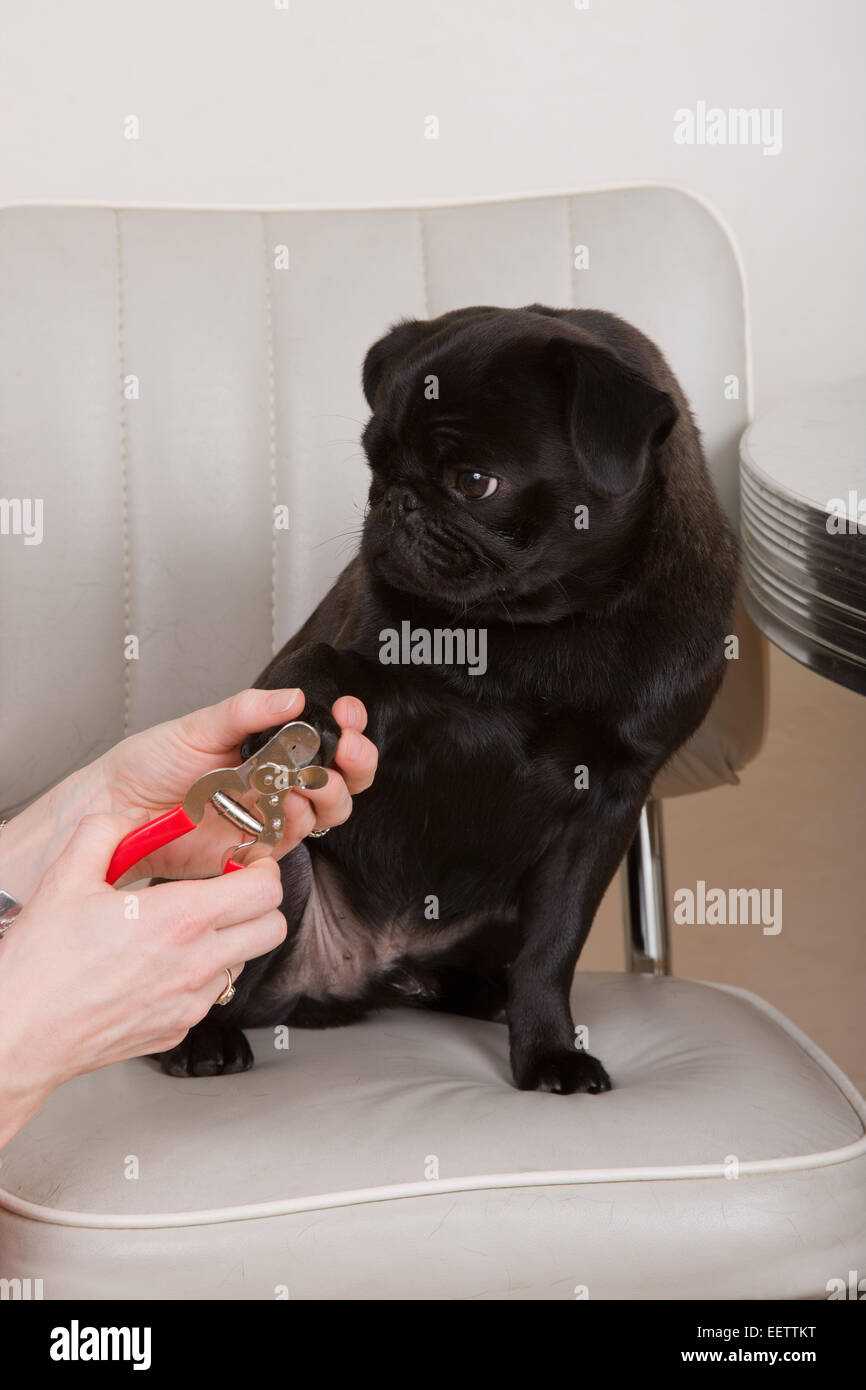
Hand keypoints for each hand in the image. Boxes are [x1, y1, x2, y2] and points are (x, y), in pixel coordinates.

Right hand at [0, 814, 286, 1145]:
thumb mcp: (67, 877)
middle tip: (232, 889)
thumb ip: (106, 831)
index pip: (264, 889)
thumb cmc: (41, 966)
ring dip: (232, 938)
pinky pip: (213, 994)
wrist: (21, 1032)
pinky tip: (165, 962)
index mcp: (179, 919)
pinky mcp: (179, 1028)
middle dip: (260, 902)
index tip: (248, 861)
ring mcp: (191, 1002)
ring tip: (190, 926)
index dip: (263, 868)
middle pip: (273, 927)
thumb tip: (132, 818)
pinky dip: (203, 974)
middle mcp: (195, 963)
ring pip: (246, 961)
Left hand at [95, 687, 377, 880]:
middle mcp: (278, 783)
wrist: (117, 806)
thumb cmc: (152, 763)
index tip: (347, 715)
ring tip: (307, 782)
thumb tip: (295, 697)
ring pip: (327, 812)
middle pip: (343, 779)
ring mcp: (270, 818)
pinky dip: (293, 825)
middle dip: (356, 763)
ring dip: (329, 794)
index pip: (328, 738)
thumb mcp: (200, 725)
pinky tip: (279, 809)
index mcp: (272, 748)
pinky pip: (291, 842)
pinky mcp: (255, 850)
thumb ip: (249, 711)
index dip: (349, 728)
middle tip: (345, 751)